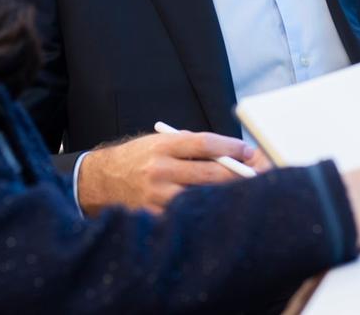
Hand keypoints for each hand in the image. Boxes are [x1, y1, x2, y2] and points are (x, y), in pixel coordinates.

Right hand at [76, 131, 260, 214]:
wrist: (101, 181)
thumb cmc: (138, 159)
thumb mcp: (159, 142)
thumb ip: (190, 147)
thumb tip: (231, 154)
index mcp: (163, 146)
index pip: (204, 143)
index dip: (230, 147)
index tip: (248, 151)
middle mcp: (160, 170)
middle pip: (210, 173)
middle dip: (238, 174)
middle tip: (258, 175)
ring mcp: (157, 196)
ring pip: (202, 197)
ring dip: (226, 196)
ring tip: (245, 196)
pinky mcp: (154, 217)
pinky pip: (187, 216)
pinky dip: (204, 213)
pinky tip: (217, 212)